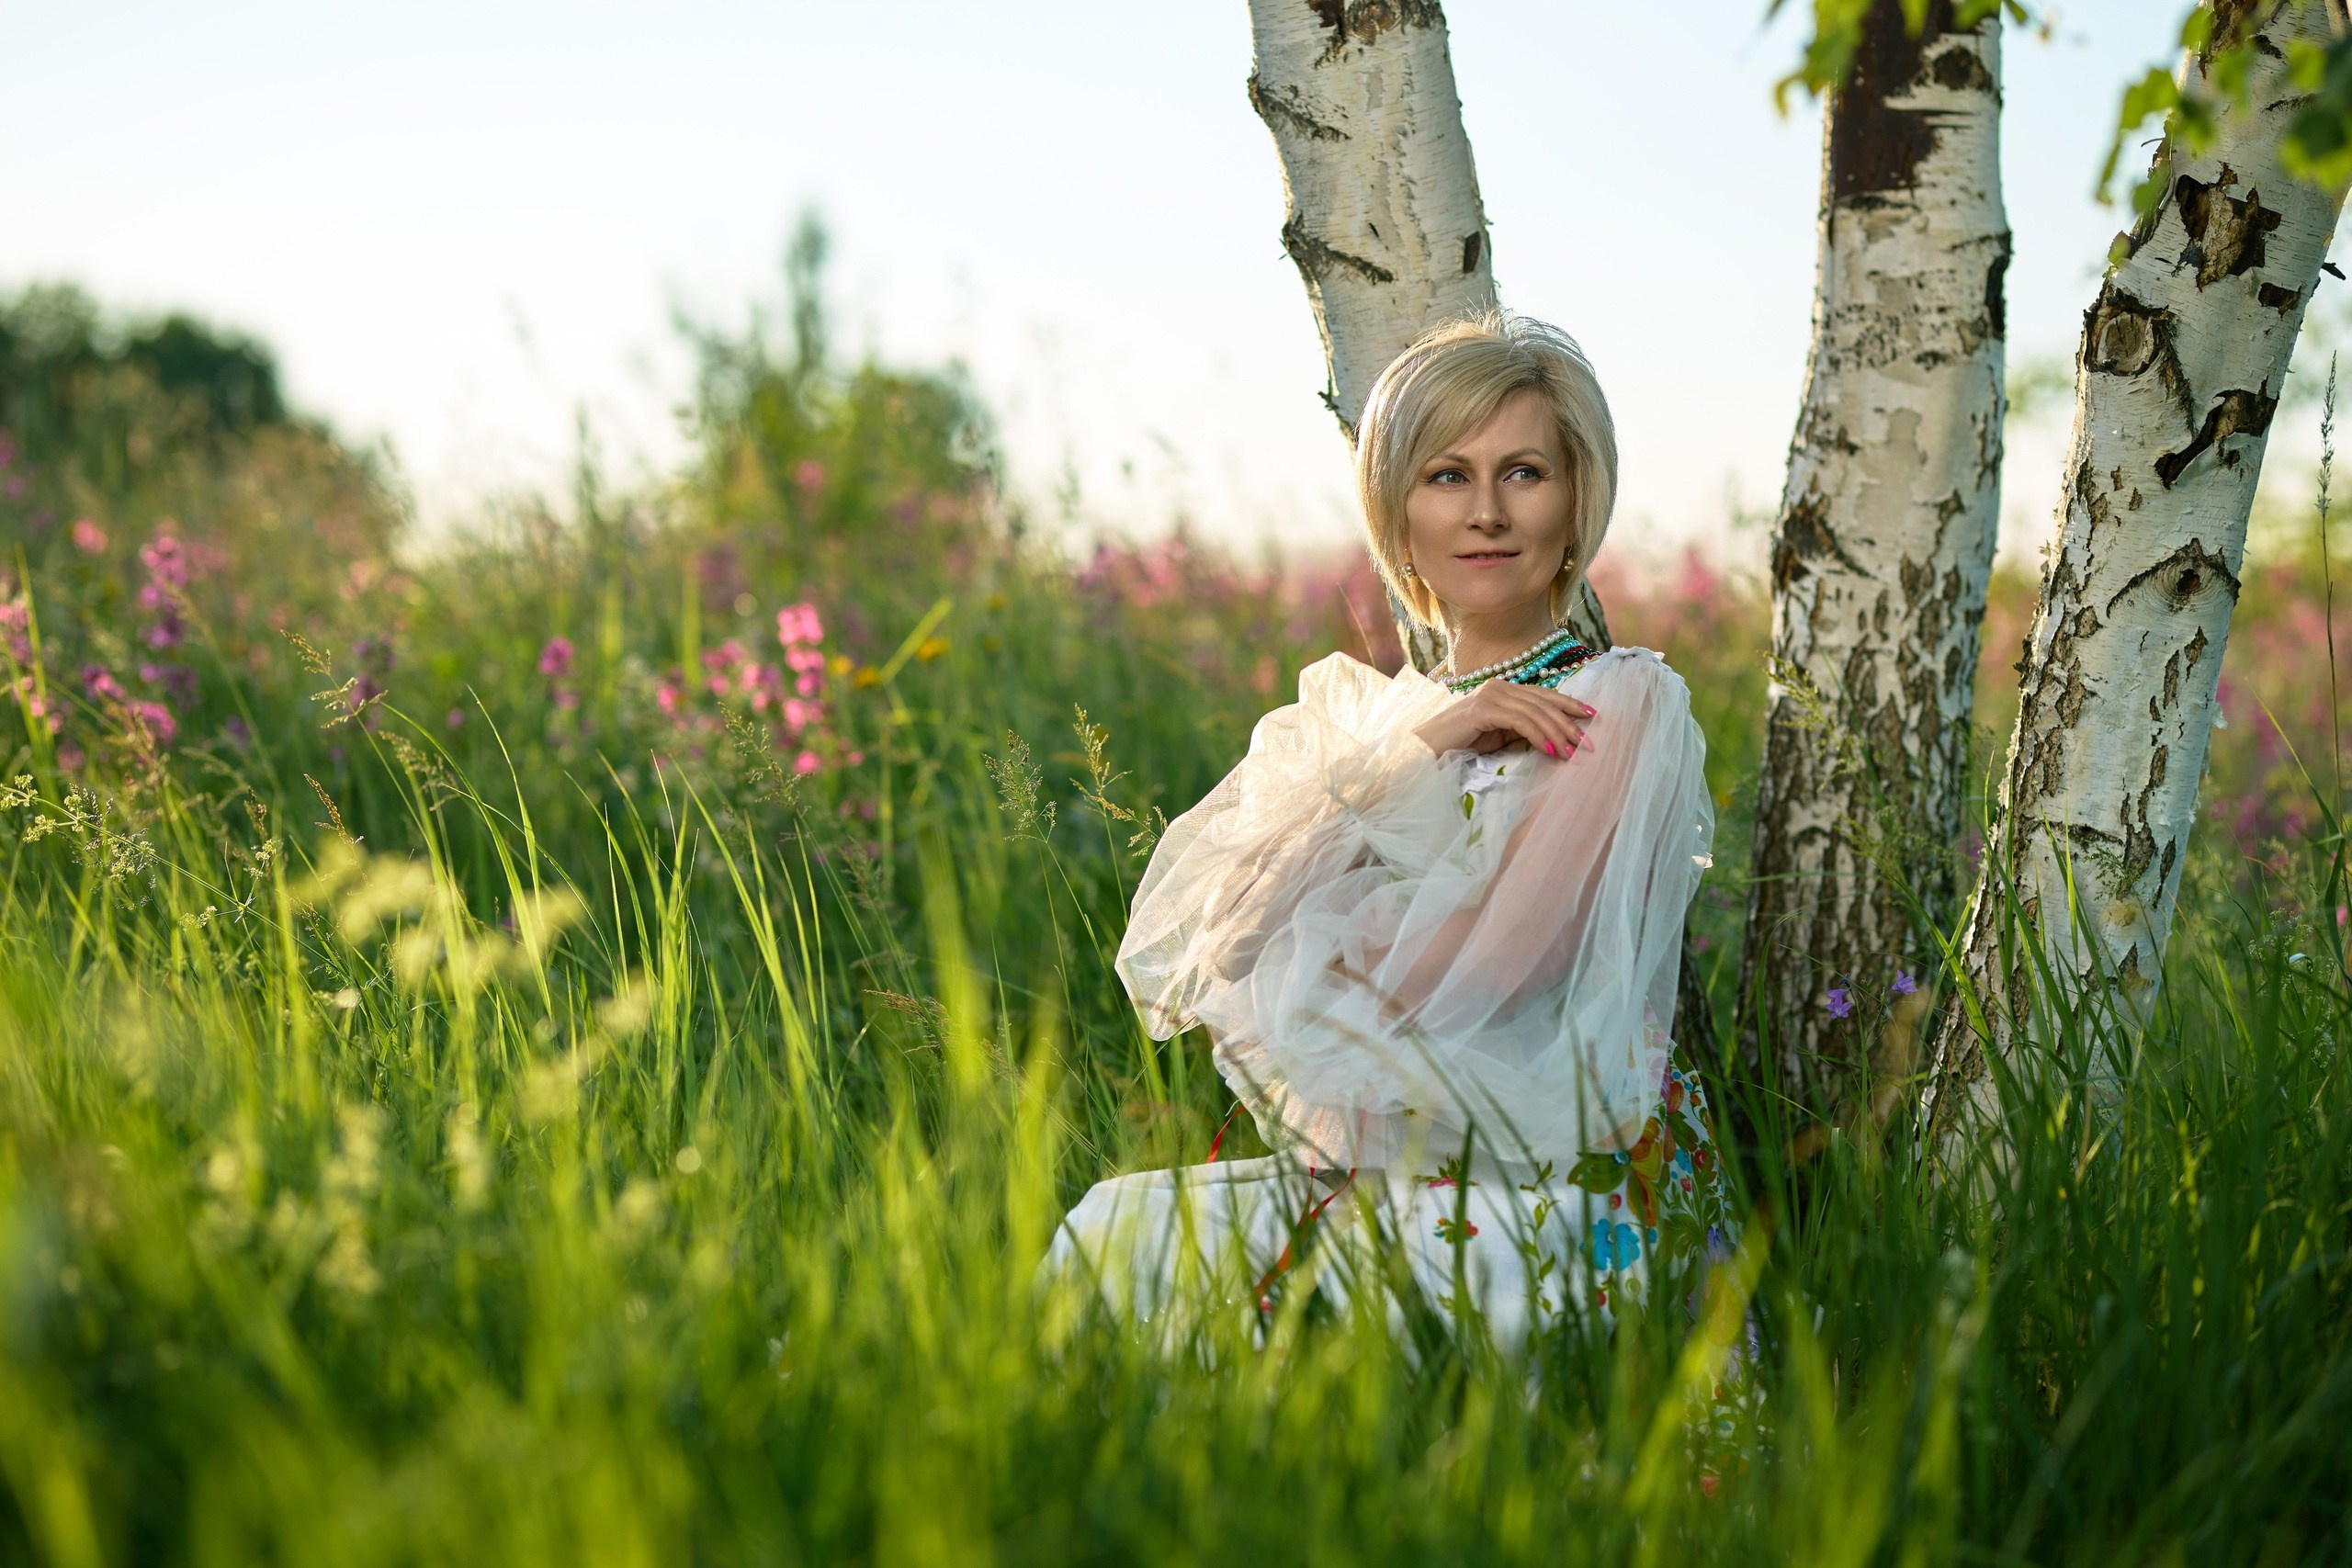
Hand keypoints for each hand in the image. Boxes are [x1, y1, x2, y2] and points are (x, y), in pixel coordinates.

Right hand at [1414, 680, 1593, 759]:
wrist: (1425, 748)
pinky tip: (1550, 751)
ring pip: (1536, 712)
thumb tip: (1553, 737)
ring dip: (1558, 733)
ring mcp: (1490, 695)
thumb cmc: (1460, 744)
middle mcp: (1499, 686)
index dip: (1569, 704)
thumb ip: (1521, 730)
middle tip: (1589, 743)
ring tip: (1572, 752)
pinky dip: (1539, 736)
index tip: (1592, 716)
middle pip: (1544, 702)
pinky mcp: (1484, 709)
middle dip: (1570, 723)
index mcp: (1503, 689)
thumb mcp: (1497, 736)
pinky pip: (1520, 722)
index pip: (1543, 694)